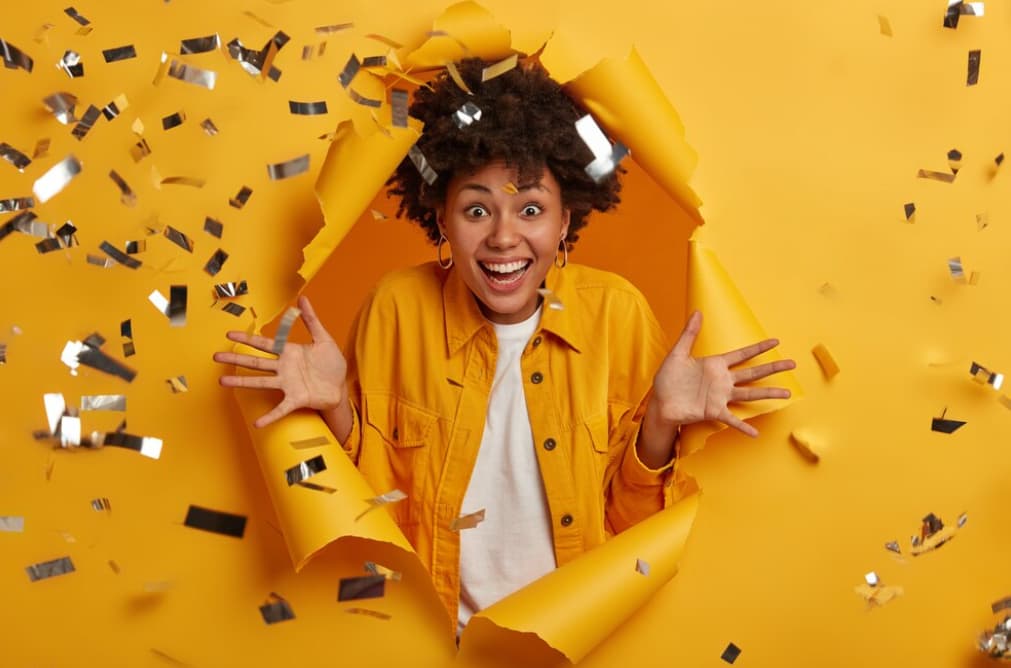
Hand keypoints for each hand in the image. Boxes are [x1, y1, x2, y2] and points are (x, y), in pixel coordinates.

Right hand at [213, 296, 347, 427]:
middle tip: (216, 356)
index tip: (229, 334)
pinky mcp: (296, 399)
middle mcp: (284, 368)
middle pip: (255, 362)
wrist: (340, 386)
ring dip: (242, 382)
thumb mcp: (323, 339)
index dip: (247, 339)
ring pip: (261, 383)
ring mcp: (288, 384)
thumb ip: (311, 320)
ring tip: (223, 381)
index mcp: (289, 352)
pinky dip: (270, 416)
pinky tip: (258, 423)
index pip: (264, 344)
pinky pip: (280, 409)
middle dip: (236, 358)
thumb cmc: (331, 364)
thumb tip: (303, 298)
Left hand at [651, 311, 795, 437]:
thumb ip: (689, 334)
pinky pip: (731, 419)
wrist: (660, 402)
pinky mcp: (713, 411)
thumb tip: (698, 311)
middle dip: (773, 368)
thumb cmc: (668, 379)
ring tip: (787, 394)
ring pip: (749, 393)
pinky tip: (755, 433)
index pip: (742, 354)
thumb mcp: (677, 353)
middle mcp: (722, 380)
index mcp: (715, 365)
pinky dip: (743, 426)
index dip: (758, 348)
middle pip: (753, 372)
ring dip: (768, 393)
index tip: (775, 342)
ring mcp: (720, 396)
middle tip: (792, 364)